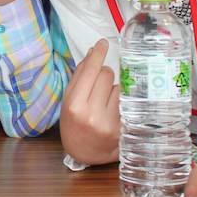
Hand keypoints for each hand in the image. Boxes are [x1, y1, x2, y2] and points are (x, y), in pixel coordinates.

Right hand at [59, 39, 119, 164]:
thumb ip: (80, 76)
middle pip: (107, 75)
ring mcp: (111, 123)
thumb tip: (93, 52)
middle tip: (98, 85)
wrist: (84, 153)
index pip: (90, 71)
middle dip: (104, 74)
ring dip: (114, 90)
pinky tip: (113, 111)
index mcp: (75, 105)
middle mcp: (93, 114)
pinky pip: (127, 102)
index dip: (98, 55)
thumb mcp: (69, 100)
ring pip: (120, 87)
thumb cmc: (73, 123)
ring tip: (104, 103)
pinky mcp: (124, 129)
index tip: (103, 43)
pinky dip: (122, 102)